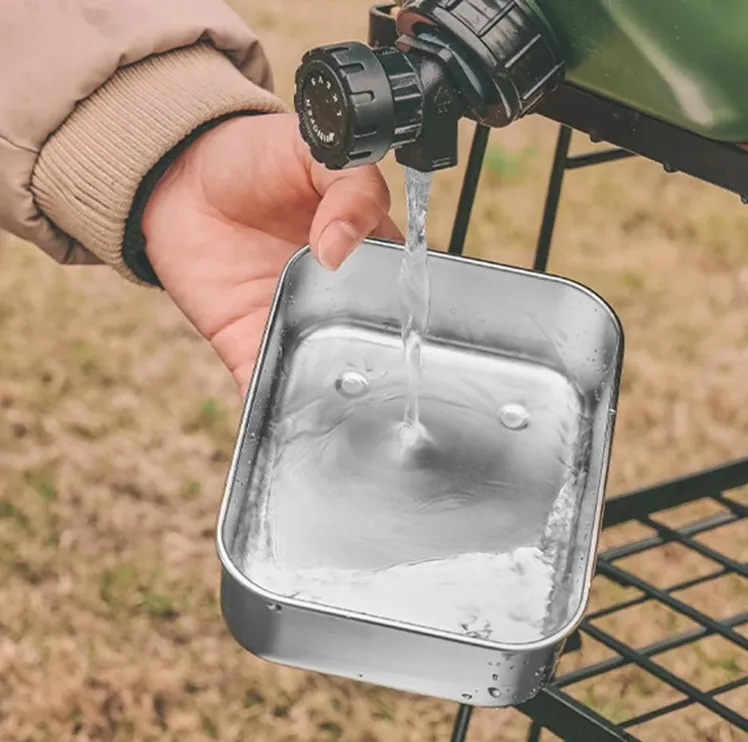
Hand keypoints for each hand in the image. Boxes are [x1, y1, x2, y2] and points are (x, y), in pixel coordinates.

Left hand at [142, 112, 401, 395]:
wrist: (178, 176)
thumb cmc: (253, 157)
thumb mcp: (315, 150)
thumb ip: (351, 188)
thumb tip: (342, 247)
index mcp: (369, 257)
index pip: (404, 298)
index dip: (413, 320)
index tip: (415, 336)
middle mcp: (339, 301)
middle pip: (372, 349)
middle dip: (382, 373)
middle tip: (387, 389)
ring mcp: (295, 326)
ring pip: (328, 379)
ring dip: (339, 400)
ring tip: (351, 420)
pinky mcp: (251, 346)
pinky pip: (270, 388)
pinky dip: (277, 411)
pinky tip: (290, 430)